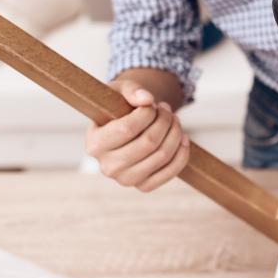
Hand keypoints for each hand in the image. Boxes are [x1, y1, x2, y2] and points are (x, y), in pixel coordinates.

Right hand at [85, 74, 189, 191]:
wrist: (125, 129)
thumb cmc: (120, 107)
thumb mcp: (120, 91)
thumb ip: (131, 90)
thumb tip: (147, 99)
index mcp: (94, 144)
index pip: (127, 129)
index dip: (147, 113)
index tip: (153, 105)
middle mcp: (107, 167)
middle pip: (148, 143)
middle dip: (164, 121)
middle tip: (166, 110)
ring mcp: (126, 180)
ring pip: (162, 155)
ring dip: (175, 133)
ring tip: (173, 119)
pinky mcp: (143, 187)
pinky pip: (170, 172)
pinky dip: (182, 153)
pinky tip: (182, 137)